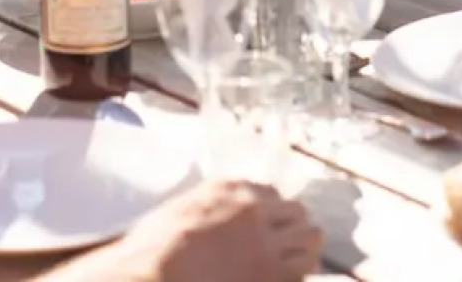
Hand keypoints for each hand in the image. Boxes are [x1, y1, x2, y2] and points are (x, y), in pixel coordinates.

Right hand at [119, 180, 323, 281]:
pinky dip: (299, 273)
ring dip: (304, 248)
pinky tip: (289, 279)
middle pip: (296, 211)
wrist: (152, 276)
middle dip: (293, 228)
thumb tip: (219, 219)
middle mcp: (253, 209)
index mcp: (228, 188)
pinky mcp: (273, 274)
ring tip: (295, 262)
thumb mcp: (179, 211)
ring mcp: (266, 242)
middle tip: (285, 245)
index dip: (270, 213)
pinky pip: (303, 270)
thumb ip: (209, 207)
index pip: (270, 193)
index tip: (267, 226)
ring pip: (311, 237)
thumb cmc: (151, 250)